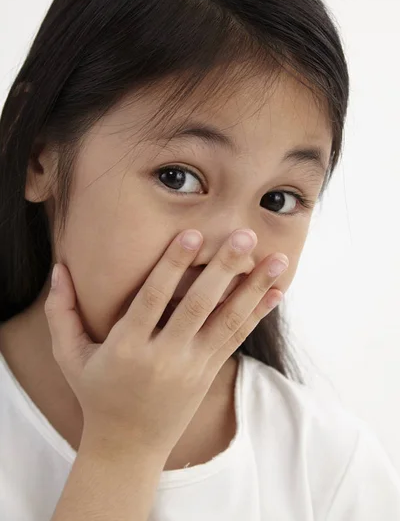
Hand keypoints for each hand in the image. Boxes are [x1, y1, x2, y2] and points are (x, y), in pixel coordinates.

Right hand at [44, 228, 287, 458]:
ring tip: (278, 258)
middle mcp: (164, 357)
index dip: (172, 266)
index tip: (193, 235)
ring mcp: (192, 366)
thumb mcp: (70, 357)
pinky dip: (257, 314)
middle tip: (246, 234)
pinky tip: (276, 292)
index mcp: (127, 348)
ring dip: (254, 288)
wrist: (128, 447)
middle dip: (225, 268)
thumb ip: (62, 313)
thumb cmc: (97, 393)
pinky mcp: (208, 373)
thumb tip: (58, 269)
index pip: (153, 299)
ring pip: (227, 321)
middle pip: (199, 306)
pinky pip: (236, 339)